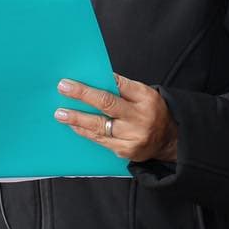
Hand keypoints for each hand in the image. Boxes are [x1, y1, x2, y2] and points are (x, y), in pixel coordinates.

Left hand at [56, 74, 177, 162]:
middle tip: (64, 88)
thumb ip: (124, 88)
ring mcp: (132, 136)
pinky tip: (74, 125)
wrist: (168, 140)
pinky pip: (100, 140)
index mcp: (146, 98)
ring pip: (100, 125)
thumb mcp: (145, 95)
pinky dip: (85, 131)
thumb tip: (96, 79)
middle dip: (83, 95)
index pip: (120, 85)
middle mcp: (140, 117)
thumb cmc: (152, 112)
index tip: (78, 78)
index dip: (100, 80)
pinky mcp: (125, 150)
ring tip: (60, 113)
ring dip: (77, 118)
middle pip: (107, 104)